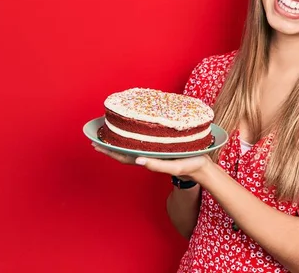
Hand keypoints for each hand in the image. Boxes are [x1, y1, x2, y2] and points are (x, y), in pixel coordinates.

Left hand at [91, 143, 211, 181]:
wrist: (202, 166)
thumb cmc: (190, 166)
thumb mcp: (175, 166)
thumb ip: (157, 165)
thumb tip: (138, 160)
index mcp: (149, 160)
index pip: (123, 156)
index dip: (109, 151)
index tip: (96, 144)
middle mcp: (148, 155)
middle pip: (123, 151)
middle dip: (109, 145)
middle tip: (96, 137)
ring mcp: (153, 151)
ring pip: (131, 146)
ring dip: (118, 141)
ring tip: (109, 133)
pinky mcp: (160, 147)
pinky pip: (141, 142)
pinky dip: (132, 137)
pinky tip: (131, 131)